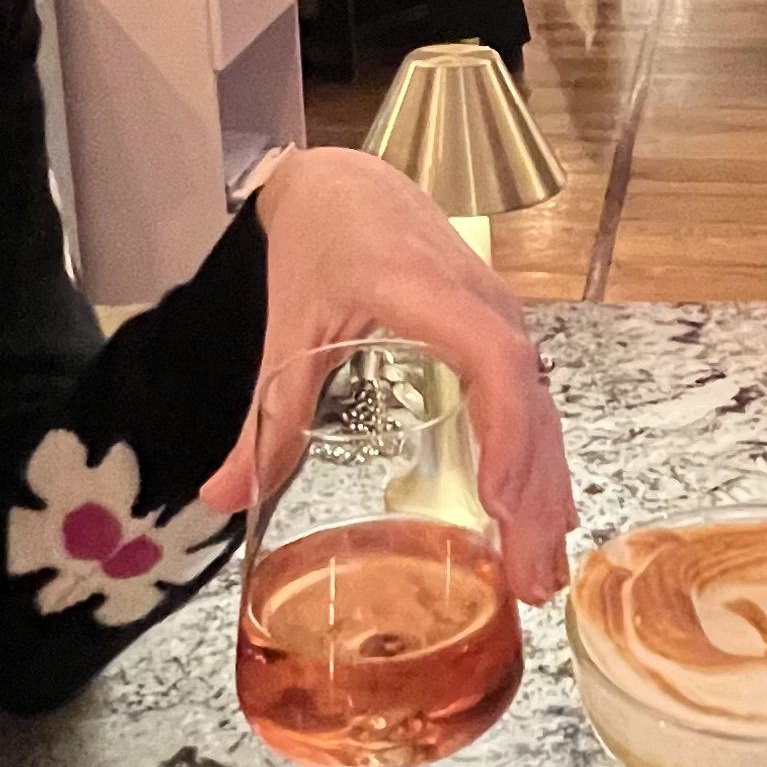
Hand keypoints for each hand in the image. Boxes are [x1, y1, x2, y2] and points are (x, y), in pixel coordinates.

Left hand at [194, 151, 575, 601]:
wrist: (348, 185)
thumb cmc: (319, 243)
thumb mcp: (286, 330)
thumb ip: (263, 417)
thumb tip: (220, 497)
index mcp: (427, 292)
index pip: (494, 362)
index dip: (507, 434)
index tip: (500, 504)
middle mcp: (482, 303)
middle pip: (530, 401)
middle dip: (533, 493)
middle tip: (529, 580)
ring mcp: (502, 316)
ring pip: (541, 407)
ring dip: (546, 490)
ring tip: (541, 572)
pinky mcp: (503, 332)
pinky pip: (535, 401)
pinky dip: (540, 462)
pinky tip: (547, 517)